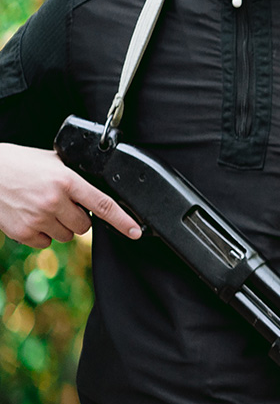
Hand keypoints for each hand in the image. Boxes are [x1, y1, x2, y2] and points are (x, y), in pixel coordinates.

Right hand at [0, 143, 142, 247]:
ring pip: (67, 235)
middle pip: (85, 225)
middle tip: (62, 204)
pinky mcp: (23, 232)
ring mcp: (38, 218)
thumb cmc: (18, 164)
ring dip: (60, 226)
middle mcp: (54, 201)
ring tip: (43, 207)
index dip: (123, 221)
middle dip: (78, 217)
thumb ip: (74, 174)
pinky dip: (42, 234)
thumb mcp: (52, 160)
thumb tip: (97, 186)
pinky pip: (46, 242)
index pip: (103, 205)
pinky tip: (32, 217)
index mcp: (66, 181)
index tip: (136, 231)